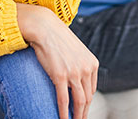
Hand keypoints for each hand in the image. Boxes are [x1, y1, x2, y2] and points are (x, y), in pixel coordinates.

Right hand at [17, 3, 98, 118]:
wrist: (45, 27)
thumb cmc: (57, 38)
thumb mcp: (74, 51)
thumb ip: (78, 64)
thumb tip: (75, 78)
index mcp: (92, 63)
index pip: (92, 90)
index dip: (86, 103)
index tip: (81, 110)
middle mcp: (86, 68)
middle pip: (87, 98)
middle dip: (83, 112)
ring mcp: (74, 72)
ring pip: (79, 102)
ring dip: (76, 116)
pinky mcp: (61, 75)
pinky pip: (64, 100)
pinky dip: (64, 113)